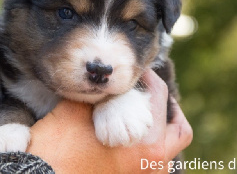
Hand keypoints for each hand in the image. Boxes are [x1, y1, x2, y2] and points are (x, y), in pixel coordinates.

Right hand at [26, 69, 192, 172]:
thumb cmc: (57, 148)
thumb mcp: (77, 111)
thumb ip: (100, 92)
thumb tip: (110, 77)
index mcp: (146, 145)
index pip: (160, 98)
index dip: (148, 77)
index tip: (137, 71)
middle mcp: (152, 165)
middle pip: (179, 130)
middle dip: (168, 107)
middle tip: (149, 93)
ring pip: (168, 148)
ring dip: (160, 127)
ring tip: (140, 111)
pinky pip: (152, 161)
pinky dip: (147, 142)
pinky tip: (127, 132)